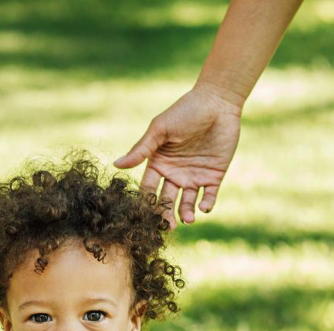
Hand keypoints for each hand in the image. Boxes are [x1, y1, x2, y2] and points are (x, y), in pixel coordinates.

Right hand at [114, 83, 242, 225]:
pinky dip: (207, 204)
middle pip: (166, 200)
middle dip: (165, 214)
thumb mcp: (160, 130)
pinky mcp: (214, 176)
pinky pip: (209, 196)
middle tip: (167, 225)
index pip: (149, 188)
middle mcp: (175, 173)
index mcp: (159, 163)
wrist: (216, 102)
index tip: (145, 215)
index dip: (146, 202)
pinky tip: (204, 207)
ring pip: (187, 203)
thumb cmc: (185, 111)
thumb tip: (117, 165)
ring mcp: (194, 176)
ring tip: (187, 219)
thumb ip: (141, 149)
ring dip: (186, 213)